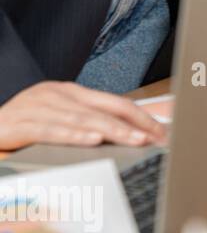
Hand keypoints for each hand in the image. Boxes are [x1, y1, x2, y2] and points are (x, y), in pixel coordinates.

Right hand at [0, 82, 167, 151]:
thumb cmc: (26, 125)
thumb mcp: (61, 118)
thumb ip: (90, 123)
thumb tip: (130, 134)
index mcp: (71, 92)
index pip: (115, 102)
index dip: (141, 117)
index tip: (161, 132)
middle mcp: (57, 94)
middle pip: (103, 109)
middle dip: (133, 124)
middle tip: (154, 138)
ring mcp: (38, 106)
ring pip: (82, 120)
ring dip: (112, 131)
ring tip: (134, 140)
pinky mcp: (20, 123)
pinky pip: (51, 130)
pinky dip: (74, 135)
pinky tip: (92, 140)